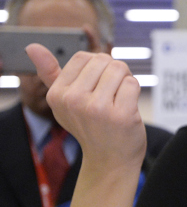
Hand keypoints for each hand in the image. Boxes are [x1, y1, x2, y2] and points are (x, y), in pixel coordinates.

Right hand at [26, 44, 145, 169]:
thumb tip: (31, 46)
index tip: (96, 88)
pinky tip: (127, 110)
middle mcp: (73, 101)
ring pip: (120, 69)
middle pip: (104, 60)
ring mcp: (96, 109)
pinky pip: (133, 84)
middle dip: (114, 73)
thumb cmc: (90, 126)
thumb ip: (50, 73)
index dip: (97, 68)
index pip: (84, 57)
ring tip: (117, 102)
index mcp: (57, 95)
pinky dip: (134, 93)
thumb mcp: (64, 102)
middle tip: (110, 96)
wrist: (110, 160)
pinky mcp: (120, 115)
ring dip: (125, 82)